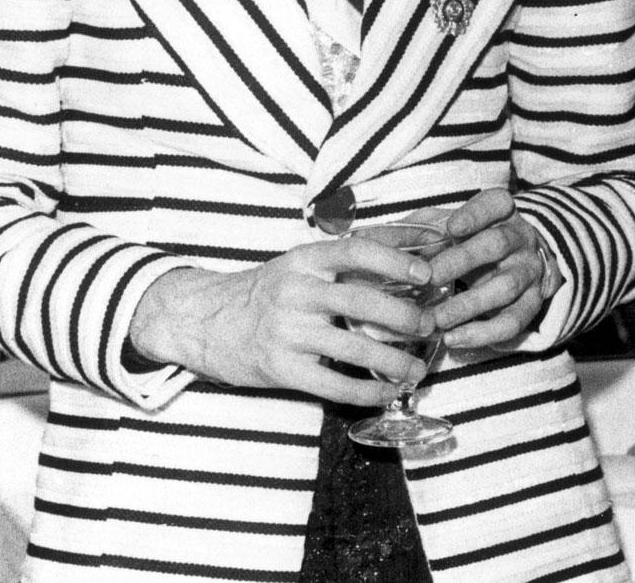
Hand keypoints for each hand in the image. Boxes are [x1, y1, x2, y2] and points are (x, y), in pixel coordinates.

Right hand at [128, 236, 437, 403]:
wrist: (204, 321)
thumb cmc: (267, 290)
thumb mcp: (302, 263)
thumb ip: (351, 257)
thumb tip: (413, 242)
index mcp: (303, 260)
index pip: (354, 250)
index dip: (394, 258)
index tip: (425, 271)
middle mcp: (295, 291)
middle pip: (358, 301)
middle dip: (402, 315)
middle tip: (429, 325)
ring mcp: (286, 332)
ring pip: (352, 348)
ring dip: (393, 360)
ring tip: (418, 368)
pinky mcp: (280, 368)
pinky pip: (333, 385)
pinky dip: (367, 391)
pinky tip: (388, 392)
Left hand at [423, 189, 561, 351]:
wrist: (517, 261)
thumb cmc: (471, 240)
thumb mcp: (451, 224)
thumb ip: (422, 228)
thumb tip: (377, 241)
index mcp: (502, 213)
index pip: (495, 204)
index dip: (475, 214)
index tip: (451, 228)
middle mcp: (521, 238)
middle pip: (496, 244)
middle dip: (462, 261)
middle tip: (430, 277)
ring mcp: (529, 271)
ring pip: (506, 287)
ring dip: (469, 305)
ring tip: (437, 319)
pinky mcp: (533, 303)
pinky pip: (514, 322)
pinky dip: (483, 333)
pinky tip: (454, 338)